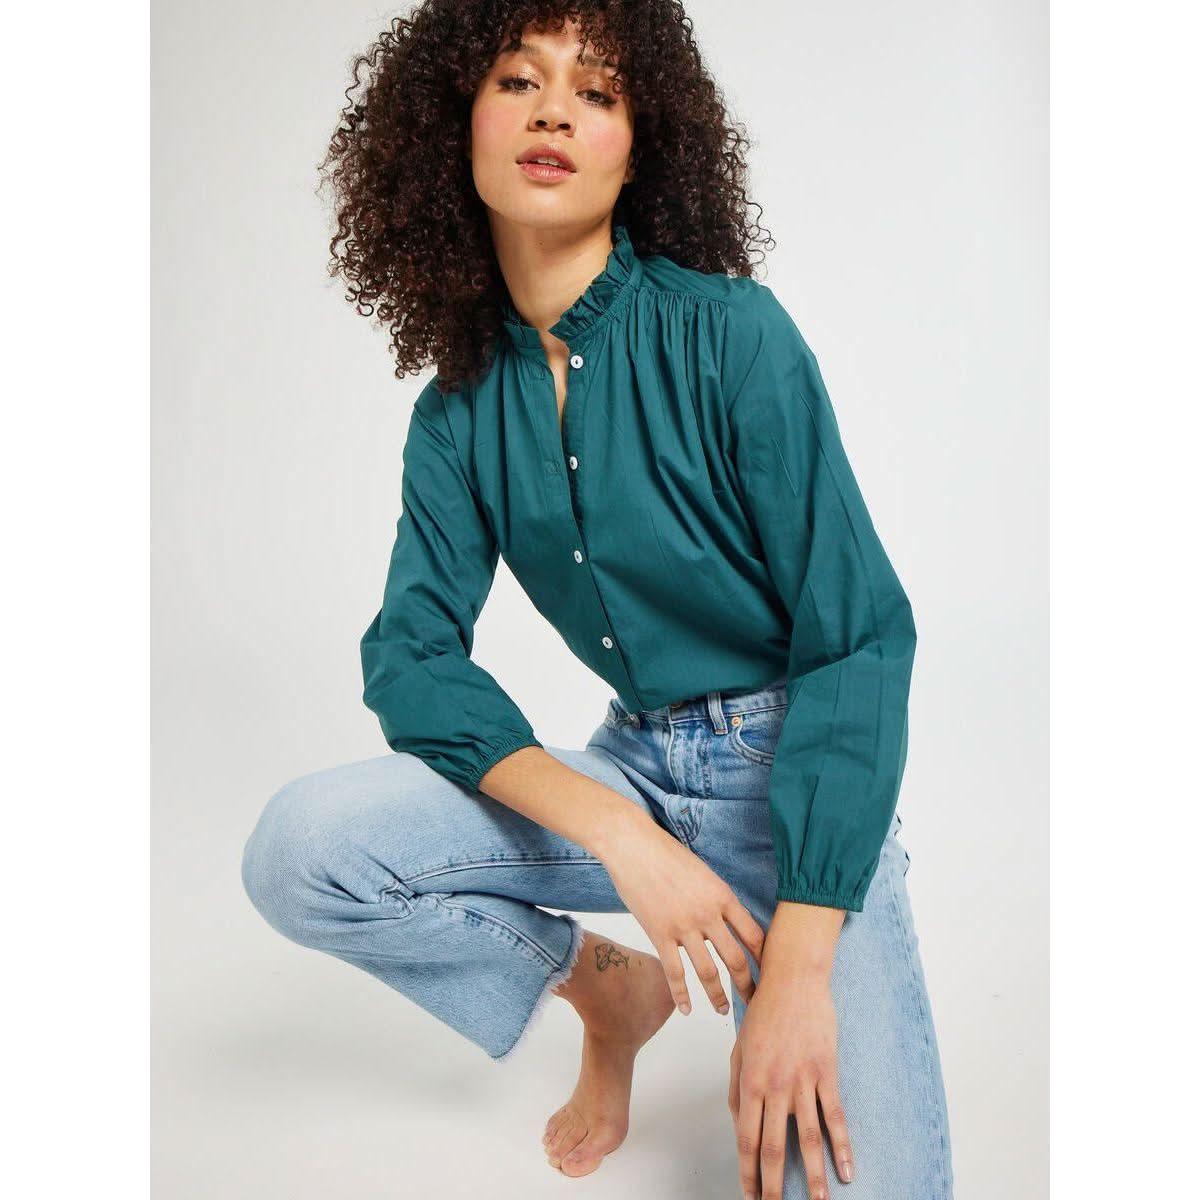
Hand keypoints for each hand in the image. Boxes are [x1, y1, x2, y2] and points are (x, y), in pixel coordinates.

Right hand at [595, 809, 764, 1013]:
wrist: (634, 846)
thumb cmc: (667, 853)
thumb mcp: (703, 872)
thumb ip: (715, 899)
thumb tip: (723, 922)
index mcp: (722, 896)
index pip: (753, 934)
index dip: (764, 958)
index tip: (769, 972)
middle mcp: (708, 914)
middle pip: (736, 959)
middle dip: (747, 984)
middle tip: (754, 1001)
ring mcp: (683, 927)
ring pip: (708, 971)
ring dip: (717, 996)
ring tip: (723, 1011)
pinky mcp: (659, 934)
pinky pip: (674, 972)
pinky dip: (681, 995)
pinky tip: (687, 1009)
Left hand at [728, 965, 852, 1199]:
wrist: (792, 979)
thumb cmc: (763, 1011)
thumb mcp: (739, 1047)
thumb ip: (737, 1086)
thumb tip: (739, 1120)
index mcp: (749, 1080)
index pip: (747, 1138)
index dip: (748, 1171)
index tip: (750, 1195)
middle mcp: (774, 1085)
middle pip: (774, 1146)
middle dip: (774, 1184)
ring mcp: (802, 1080)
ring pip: (807, 1138)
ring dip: (813, 1175)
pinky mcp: (826, 1072)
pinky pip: (834, 1115)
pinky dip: (842, 1146)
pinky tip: (847, 1170)